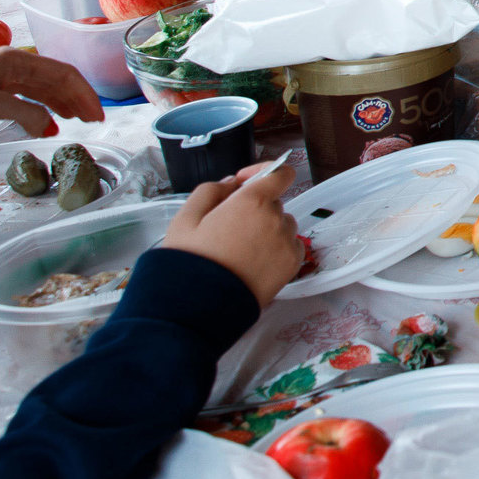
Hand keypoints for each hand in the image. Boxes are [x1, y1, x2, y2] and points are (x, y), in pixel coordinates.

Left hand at [0, 48, 101, 135]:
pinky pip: (29, 97)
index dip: (84, 94)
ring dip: (64, 103)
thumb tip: (51, 128)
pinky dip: (43, 110)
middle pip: (57, 80)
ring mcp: (5, 77)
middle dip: (78, 98)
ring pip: (44, 89)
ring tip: (79, 120)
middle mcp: (15, 64)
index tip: (97, 115)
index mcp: (17, 60)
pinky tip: (50, 122)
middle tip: (94, 120)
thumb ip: (27, 114)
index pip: (63, 74)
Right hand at [161, 161, 302, 307]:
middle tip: (227, 228)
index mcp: (253, 201)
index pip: (280, 172)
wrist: (198, 306)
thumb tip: (232, 183)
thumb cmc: (190, 262)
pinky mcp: (292, 265)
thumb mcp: (186, 217)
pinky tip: (251, 261)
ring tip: (237, 250)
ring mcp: (287, 243)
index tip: (245, 182)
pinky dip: (276, 248)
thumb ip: (211, 190)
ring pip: (282, 224)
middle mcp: (276, 219)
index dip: (262, 172)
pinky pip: (290, 245)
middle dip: (254, 208)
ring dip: (266, 229)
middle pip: (273, 202)